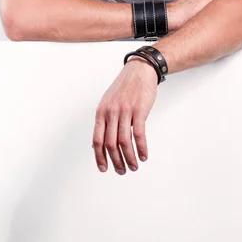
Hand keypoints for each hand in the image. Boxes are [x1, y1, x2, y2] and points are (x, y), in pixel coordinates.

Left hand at [92, 57, 157, 174]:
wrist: (139, 71)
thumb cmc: (124, 88)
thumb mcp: (108, 102)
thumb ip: (104, 121)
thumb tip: (98, 142)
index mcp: (101, 112)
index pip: (97, 140)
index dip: (99, 157)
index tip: (104, 168)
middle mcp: (111, 112)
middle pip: (110, 144)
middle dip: (116, 161)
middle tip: (122, 171)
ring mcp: (125, 111)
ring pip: (124, 142)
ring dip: (129, 158)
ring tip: (134, 166)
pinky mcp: (139, 110)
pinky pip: (139, 134)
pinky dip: (141, 148)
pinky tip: (144, 155)